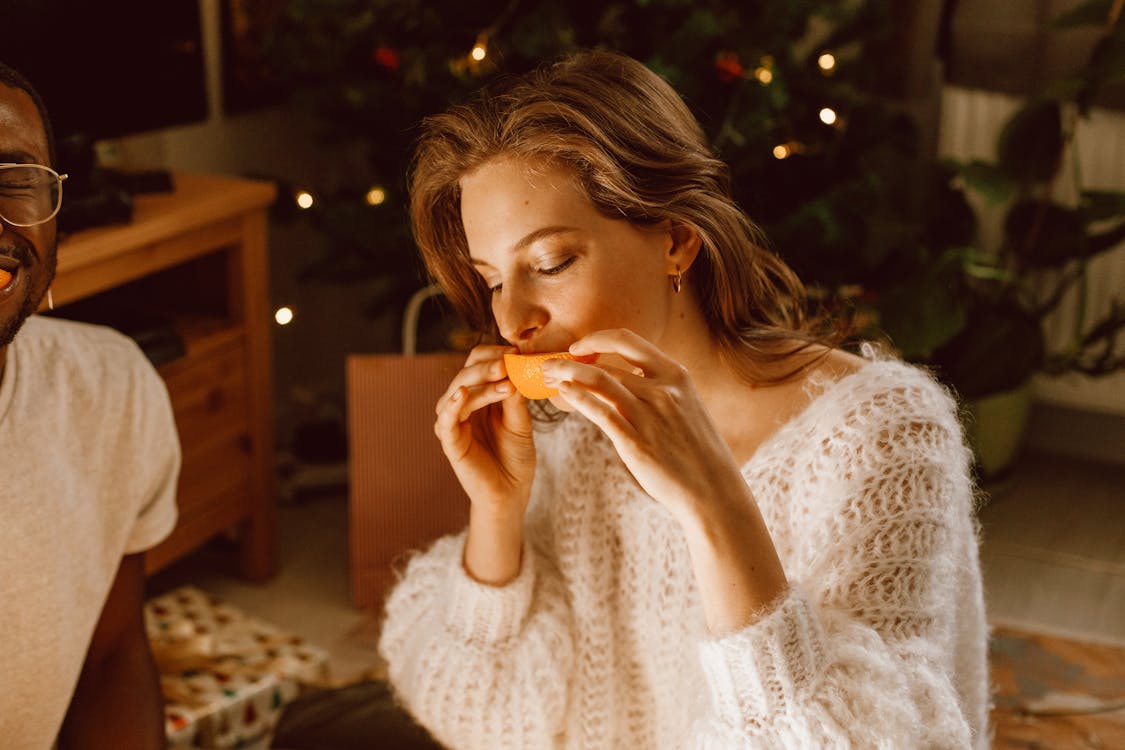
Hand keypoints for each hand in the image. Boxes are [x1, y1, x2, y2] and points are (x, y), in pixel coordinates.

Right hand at [434, 345, 535, 520]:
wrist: (511, 492)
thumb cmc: (516, 456)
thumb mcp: (520, 421)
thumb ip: (515, 397)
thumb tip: (514, 368)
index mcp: (478, 395)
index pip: (476, 363)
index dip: (494, 354)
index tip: (516, 351)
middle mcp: (462, 405)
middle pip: (466, 372)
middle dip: (488, 365)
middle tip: (509, 362)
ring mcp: (453, 422)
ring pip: (459, 390)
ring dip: (482, 383)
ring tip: (505, 382)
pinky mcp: (449, 441)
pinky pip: (446, 419)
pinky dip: (453, 404)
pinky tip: (462, 394)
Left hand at [541, 329, 745, 522]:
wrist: (714, 491)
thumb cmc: (698, 453)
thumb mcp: (686, 407)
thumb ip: (659, 390)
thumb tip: (630, 381)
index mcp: (675, 375)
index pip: (628, 341)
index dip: (597, 339)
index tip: (578, 347)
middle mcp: (662, 389)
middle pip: (605, 363)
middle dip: (570, 362)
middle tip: (550, 366)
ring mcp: (648, 414)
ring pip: (597, 381)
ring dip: (566, 374)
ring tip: (547, 376)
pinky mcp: (635, 441)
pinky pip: (599, 411)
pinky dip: (577, 398)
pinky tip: (563, 395)